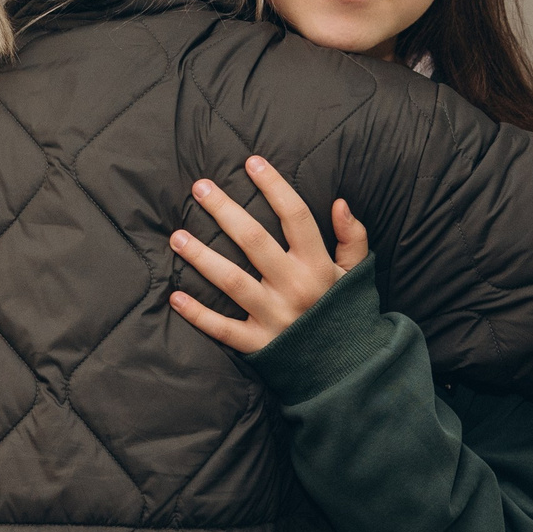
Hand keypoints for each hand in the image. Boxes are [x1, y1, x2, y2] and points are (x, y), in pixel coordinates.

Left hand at [168, 156, 368, 354]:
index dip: (274, 186)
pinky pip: (223, 328)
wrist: (349, 369)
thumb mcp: (357, 274)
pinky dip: (198, 314)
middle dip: (225, 211)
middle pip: (254, 241)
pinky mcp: (258, 344)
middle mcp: (294, 288)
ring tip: (177, 236)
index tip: (252, 162)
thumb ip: (353, 237)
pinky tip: (175, 296)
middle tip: (200, 187)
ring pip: (232, 281)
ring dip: (202, 257)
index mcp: (318, 266)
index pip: (296, 216)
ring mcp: (274, 317)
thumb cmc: (346, 313)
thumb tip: (341, 202)